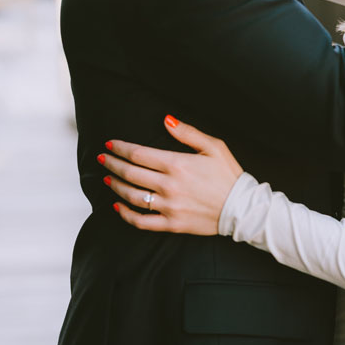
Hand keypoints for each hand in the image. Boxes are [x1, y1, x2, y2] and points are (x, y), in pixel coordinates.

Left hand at [100, 116, 242, 234]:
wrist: (242, 208)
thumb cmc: (228, 175)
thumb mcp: (214, 146)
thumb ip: (188, 132)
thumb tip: (166, 120)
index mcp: (177, 164)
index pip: (138, 154)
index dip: (120, 148)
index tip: (109, 144)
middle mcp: (169, 185)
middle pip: (129, 173)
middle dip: (112, 164)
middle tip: (102, 159)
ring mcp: (169, 206)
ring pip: (131, 196)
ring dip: (115, 186)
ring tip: (107, 178)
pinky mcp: (171, 224)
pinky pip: (141, 221)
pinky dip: (126, 214)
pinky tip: (118, 206)